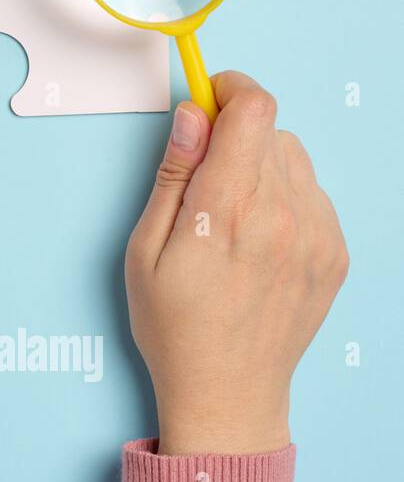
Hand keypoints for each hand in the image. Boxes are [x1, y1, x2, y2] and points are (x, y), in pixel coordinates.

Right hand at [124, 72, 347, 454]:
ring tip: (231, 213)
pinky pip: (313, 195)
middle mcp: (284, 217)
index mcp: (230, 211)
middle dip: (235, 135)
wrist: (227, 393)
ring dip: (262, 165)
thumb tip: (193, 115)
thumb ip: (174, 175)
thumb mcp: (145, 249)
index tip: (208, 97)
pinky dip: (285, 198)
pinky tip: (256, 238)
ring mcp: (318, 236)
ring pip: (295, 159)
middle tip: (203, 175)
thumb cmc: (174, 325)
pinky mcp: (336, 254)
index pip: (254, 110)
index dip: (230, 89)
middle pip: (272, 130)